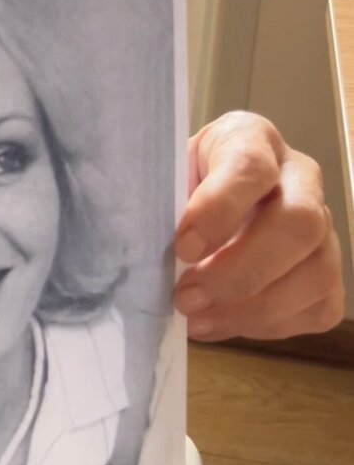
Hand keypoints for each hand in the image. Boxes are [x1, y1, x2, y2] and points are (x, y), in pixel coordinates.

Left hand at [174, 112, 344, 340]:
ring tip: (198, 318)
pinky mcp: (329, 275)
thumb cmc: (180, 187)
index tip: (182, 247)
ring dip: (253, 308)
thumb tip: (136, 239)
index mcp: (252, 139)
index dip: (218, 210)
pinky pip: (318, 309)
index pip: (251, 166)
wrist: (205, 205)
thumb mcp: (163, 176)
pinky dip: (269, 325)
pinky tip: (224, 322)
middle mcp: (300, 178)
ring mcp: (324, 228)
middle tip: (187, 297)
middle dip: (241, 270)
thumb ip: (156, 198)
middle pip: (299, 222)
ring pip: (316, 272)